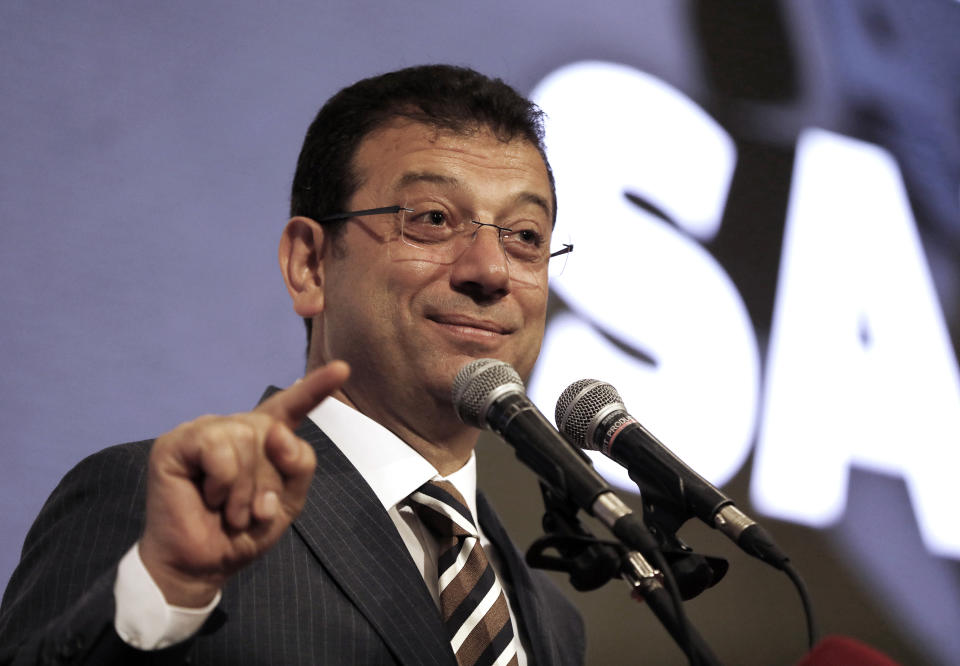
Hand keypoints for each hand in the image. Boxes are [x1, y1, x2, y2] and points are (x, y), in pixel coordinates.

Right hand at [139, 361, 349, 606]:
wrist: (202, 566)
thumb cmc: (243, 533)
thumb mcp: (288, 502)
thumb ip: (298, 465)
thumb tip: (278, 432)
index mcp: (263, 439)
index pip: (291, 408)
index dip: (316, 388)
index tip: (343, 369)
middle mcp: (234, 427)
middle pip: (272, 431)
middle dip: (268, 479)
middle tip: (248, 511)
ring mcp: (203, 431)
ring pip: (246, 437)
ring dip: (243, 487)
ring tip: (229, 511)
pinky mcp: (176, 443)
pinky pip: (217, 446)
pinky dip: (222, 479)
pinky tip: (209, 496)